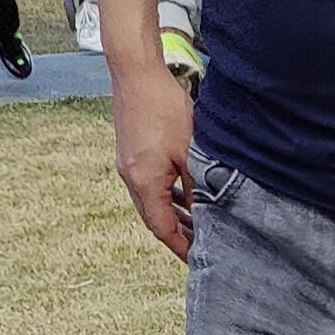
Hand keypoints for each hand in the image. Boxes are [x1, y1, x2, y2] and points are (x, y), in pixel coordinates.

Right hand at [108, 54, 197, 257]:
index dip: (181, 247)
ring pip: (151, 202)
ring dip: (172, 215)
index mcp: (143, 182)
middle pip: (154, 218)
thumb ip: (197, 188)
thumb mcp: (190, 154)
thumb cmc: (164, 108)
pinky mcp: (130, 153)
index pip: (162, 228)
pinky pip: (148, 185)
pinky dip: (166, 196)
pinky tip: (184, 196)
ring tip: (197, 226)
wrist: (136, 73)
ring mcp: (127, 164)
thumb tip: (207, 216)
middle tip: (201, 248)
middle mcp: (130, 177)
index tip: (198, 261)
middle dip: (178, 235)